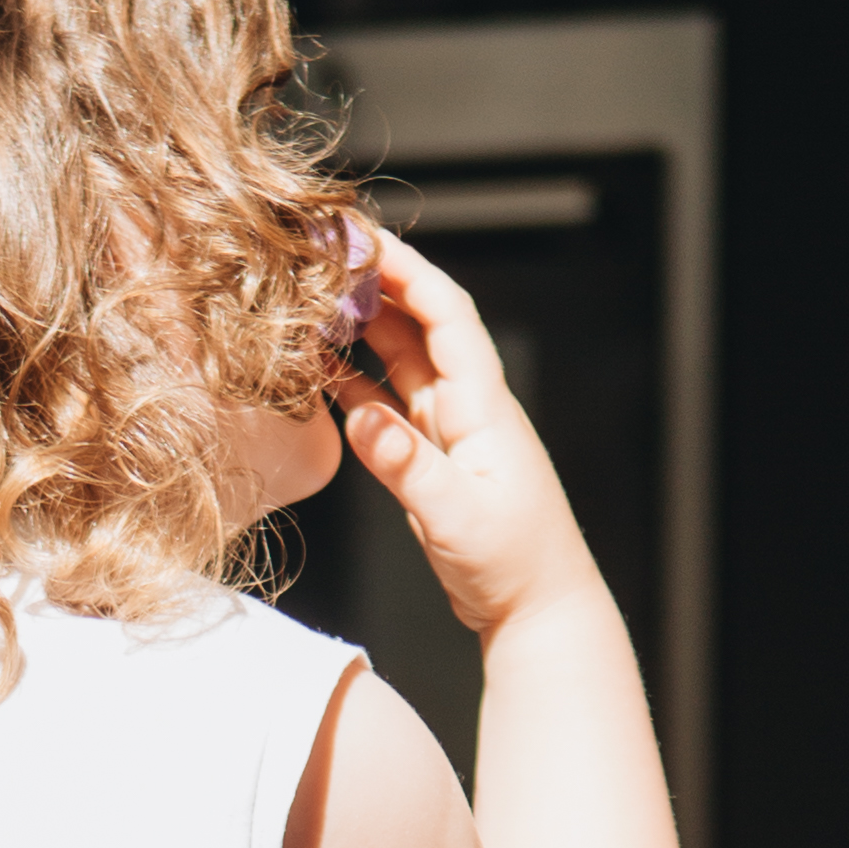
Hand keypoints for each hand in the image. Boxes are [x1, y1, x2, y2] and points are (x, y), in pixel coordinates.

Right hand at [333, 226, 601, 644]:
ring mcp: (446, 429)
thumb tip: (363, 422)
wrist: (536, 606)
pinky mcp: (429, 458)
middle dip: (376, 283)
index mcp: (483, 405)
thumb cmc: (514, 563)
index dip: (406, 272)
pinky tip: (320, 367)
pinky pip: (385, 405)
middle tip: (323, 257)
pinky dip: (354, 382)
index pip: (446, 316)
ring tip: (312, 300)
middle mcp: (465, 405)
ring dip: (361, 327)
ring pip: (398, 360)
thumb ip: (409, 469)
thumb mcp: (459, 518)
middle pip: (417, 325)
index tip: (363, 241)